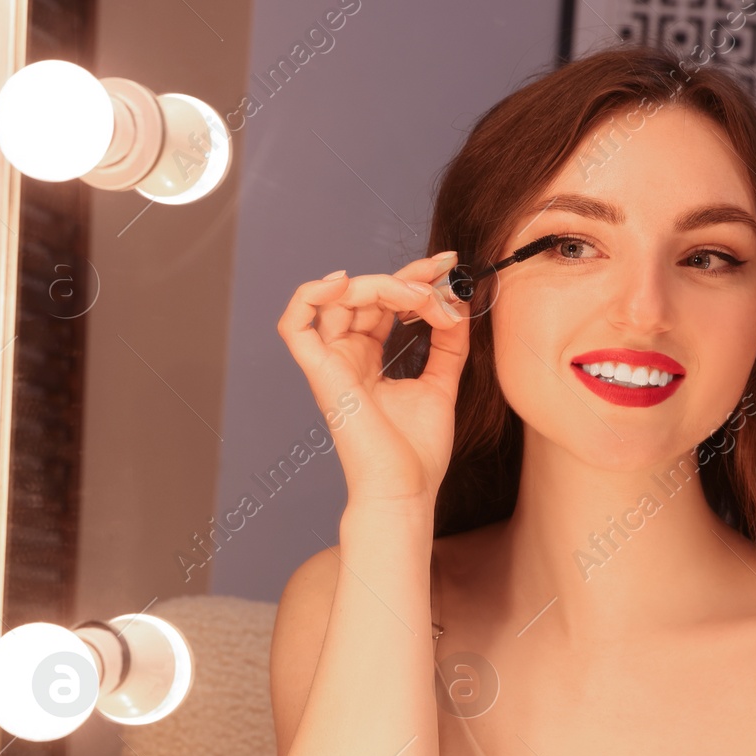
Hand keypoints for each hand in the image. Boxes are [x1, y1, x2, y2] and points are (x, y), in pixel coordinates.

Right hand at [276, 251, 469, 507]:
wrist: (405, 488)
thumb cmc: (417, 453)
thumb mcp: (440, 385)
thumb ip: (448, 346)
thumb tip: (458, 306)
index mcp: (368, 362)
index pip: (383, 304)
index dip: (413, 278)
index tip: (449, 267)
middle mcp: (345, 358)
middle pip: (364, 295)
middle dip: (407, 277)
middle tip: (442, 276)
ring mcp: (330, 364)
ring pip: (340, 299)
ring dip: (384, 285)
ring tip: (421, 297)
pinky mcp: (320, 373)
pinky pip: (297, 323)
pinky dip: (311, 295)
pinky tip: (345, 282)